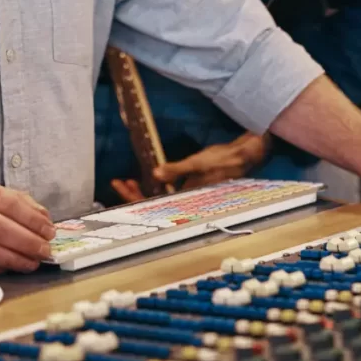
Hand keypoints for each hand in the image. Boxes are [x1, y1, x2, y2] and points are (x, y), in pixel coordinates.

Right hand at [0, 172, 55, 273]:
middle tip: (45, 248)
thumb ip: (8, 197)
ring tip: (33, 262)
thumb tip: (40, 213)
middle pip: (0, 228)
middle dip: (28, 240)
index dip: (31, 217)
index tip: (48, 227)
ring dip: (16, 258)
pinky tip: (11, 267)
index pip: (8, 202)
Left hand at [110, 135, 268, 203]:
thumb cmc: (222, 161)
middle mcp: (185, 201)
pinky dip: (155, 185)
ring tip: (127, 181)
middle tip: (117, 182)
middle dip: (133, 194)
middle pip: (153, 204)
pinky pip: (167, 191)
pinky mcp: (190, 187)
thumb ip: (177, 170)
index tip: (120, 185)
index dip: (134, 197)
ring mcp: (187, 195)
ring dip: (143, 190)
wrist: (243, 156)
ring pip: (159, 198)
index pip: (153, 204)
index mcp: (186, 198)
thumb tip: (155, 174)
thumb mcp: (198, 162)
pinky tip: (148, 179)